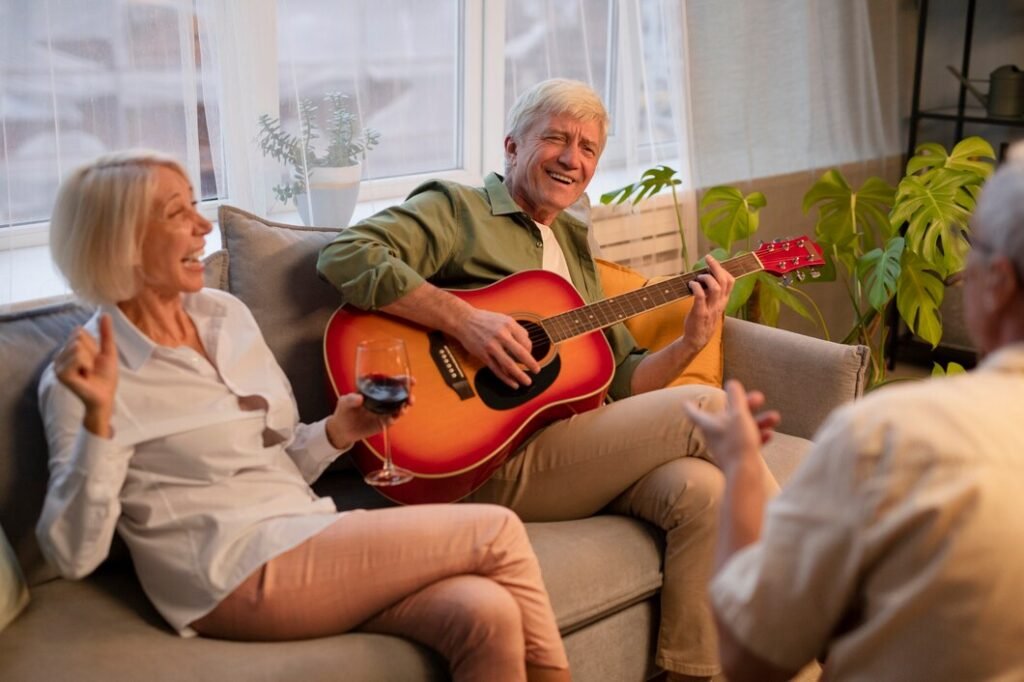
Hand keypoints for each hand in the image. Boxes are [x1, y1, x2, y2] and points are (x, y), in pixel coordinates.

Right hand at [54, 314, 118, 436]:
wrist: (105, 395)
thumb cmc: (105, 376)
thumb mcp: (108, 351)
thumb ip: (106, 333)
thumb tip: (106, 313)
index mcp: (68, 349)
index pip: (79, 332)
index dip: (93, 345)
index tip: (94, 359)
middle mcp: (60, 356)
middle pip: (78, 338)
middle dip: (92, 352)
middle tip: (92, 367)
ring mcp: (58, 365)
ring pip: (78, 346)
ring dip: (90, 360)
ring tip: (88, 372)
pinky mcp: (61, 374)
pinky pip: (77, 357)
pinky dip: (86, 365)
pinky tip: (84, 376)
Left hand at [325, 389, 414, 448]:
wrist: (342, 430)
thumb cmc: (343, 411)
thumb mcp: (344, 402)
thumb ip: (350, 399)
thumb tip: (360, 398)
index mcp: (375, 389)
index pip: (390, 382)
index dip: (401, 380)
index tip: (409, 379)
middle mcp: (382, 399)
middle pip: (399, 394)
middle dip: (408, 394)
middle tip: (410, 397)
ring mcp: (384, 411)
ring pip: (400, 406)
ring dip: (405, 406)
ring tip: (404, 408)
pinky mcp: (383, 422)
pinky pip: (393, 419)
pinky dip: (395, 418)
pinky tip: (393, 417)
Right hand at [457, 308, 539, 388]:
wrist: (464, 320)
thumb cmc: (485, 319)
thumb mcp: (504, 318)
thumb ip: (516, 329)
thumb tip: (527, 343)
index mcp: (508, 325)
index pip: (526, 341)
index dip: (530, 350)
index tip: (529, 355)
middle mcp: (501, 335)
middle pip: (520, 353)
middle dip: (531, 364)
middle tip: (537, 370)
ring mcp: (491, 346)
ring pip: (509, 364)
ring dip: (520, 375)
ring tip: (527, 381)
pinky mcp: (483, 355)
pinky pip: (497, 369)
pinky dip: (506, 378)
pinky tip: (513, 383)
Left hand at [682, 254, 734, 351]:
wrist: (696, 340)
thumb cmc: (703, 321)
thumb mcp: (713, 307)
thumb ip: (712, 294)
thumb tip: (707, 277)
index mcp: (723, 301)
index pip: (730, 282)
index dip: (724, 269)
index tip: (714, 263)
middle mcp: (719, 304)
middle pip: (724, 281)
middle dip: (716, 267)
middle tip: (708, 259)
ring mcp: (710, 309)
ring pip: (715, 288)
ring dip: (706, 278)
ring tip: (698, 277)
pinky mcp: (700, 313)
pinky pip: (700, 296)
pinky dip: (696, 287)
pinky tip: (691, 284)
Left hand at [682, 380, 779, 473]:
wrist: (745, 476)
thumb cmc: (738, 443)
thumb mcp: (738, 414)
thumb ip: (735, 397)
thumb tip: (731, 383)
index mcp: (708, 424)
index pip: (693, 412)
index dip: (690, 406)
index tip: (685, 402)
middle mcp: (714, 435)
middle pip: (727, 415)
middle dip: (745, 405)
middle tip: (760, 397)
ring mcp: (726, 446)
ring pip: (741, 428)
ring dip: (758, 421)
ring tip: (775, 417)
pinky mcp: (737, 457)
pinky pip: (747, 442)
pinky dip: (758, 436)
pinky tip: (770, 434)